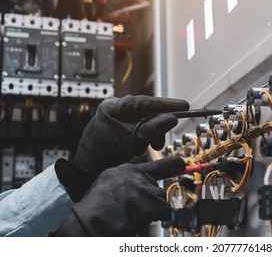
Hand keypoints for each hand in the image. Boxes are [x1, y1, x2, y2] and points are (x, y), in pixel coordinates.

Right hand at [52, 157, 184, 236]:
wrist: (82, 221)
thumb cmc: (97, 202)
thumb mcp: (113, 180)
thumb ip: (134, 179)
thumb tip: (154, 184)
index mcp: (128, 171)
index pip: (156, 166)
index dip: (171, 165)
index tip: (181, 164)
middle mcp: (135, 180)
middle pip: (159, 194)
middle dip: (151, 204)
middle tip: (132, 209)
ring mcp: (136, 197)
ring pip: (160, 208)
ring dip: (148, 215)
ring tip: (127, 215)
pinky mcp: (138, 213)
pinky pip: (153, 220)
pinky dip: (144, 224)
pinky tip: (127, 222)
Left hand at [55, 95, 188, 200]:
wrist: (86, 172)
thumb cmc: (103, 154)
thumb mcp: (133, 139)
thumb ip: (154, 127)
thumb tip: (172, 118)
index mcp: (114, 107)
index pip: (146, 102)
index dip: (167, 104)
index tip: (184, 105)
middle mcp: (114, 109)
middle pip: (145, 112)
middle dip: (156, 127)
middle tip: (160, 140)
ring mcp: (115, 118)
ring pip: (143, 122)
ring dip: (149, 135)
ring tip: (147, 148)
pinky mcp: (117, 128)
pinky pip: (136, 129)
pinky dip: (142, 138)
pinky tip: (139, 148)